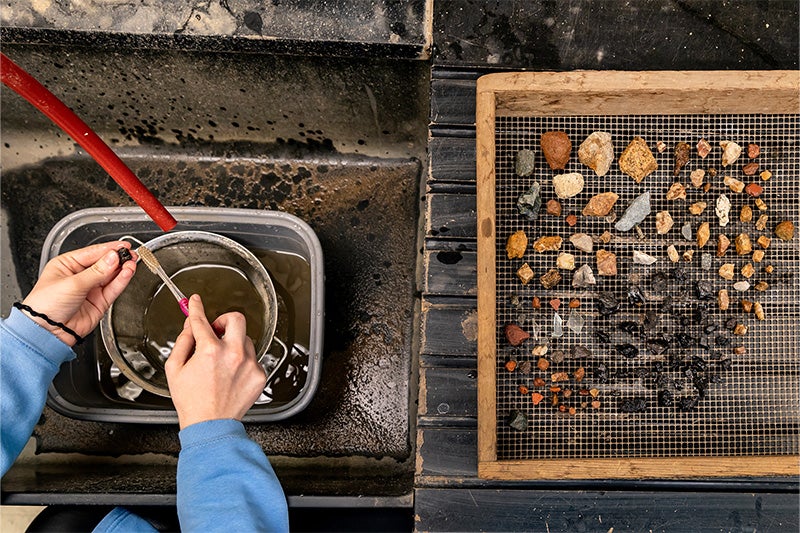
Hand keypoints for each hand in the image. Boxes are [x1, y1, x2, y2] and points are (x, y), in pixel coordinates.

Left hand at [21, 241, 137, 346]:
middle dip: (118, 258)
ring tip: (132, 262)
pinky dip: (122, 280)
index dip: (108, 249)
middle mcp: (80, 276)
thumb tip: (113, 258)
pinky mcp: (100, 302)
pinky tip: (127, 273)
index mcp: (67, 265)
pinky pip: (113, 288)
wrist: (48, 332)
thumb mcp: (72, 283)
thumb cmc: (46, 305)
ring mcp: (91, 289)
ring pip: (111, 275)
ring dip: (122, 269)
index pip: (92, 252)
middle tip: (130, 254)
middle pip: (104, 263)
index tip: (123, 246)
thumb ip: (96, 271)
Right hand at [165, 294, 266, 429]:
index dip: (196, 307)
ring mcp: (249, 364)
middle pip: (237, 319)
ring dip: (234, 344)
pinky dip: (242, 362)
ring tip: (221, 362)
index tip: (195, 301)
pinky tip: (231, 375)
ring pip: (245, 340)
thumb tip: (190, 324)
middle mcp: (233, 354)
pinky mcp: (259, 374)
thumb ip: (183, 341)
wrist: (210, 425)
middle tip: (217, 329)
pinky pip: (253, 358)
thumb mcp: (175, 369)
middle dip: (225, 320)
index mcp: (210, 351)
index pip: (202, 320)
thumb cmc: (191, 401)